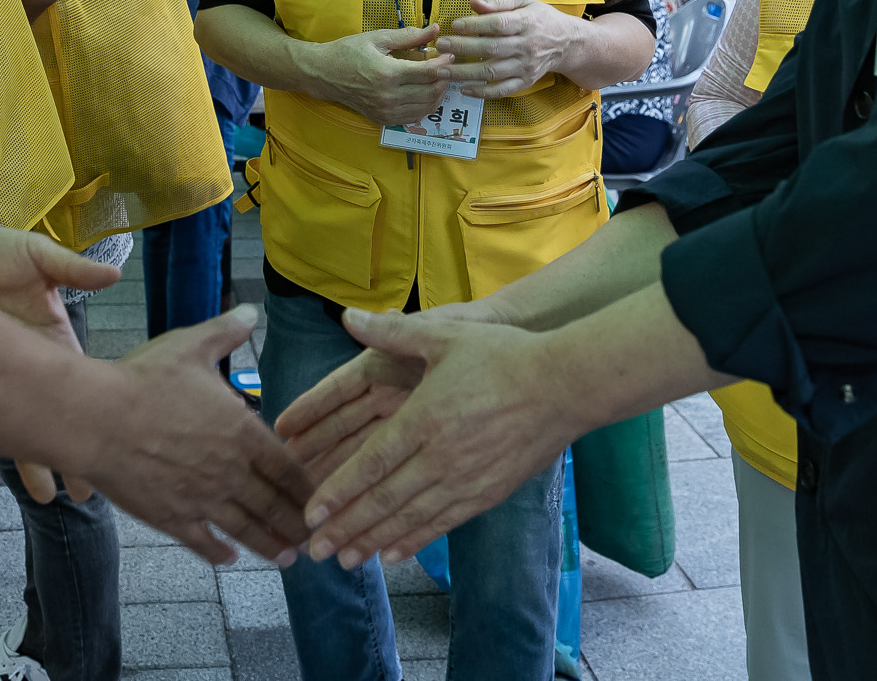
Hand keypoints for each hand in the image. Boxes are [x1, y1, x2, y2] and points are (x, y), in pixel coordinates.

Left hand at [0, 225, 117, 502]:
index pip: (78, 388)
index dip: (94, 419)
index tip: (109, 449)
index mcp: (53, 341)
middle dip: (65, 456)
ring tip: (39, 496)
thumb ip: (73, 269)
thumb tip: (113, 273)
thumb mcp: (38, 257)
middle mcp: (26, 364)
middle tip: (81, 495)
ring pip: (12, 428)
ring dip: (25, 461)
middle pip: (49, 421)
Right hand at [84, 305, 314, 564]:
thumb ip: (226, 331)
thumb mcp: (191, 346)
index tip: (321, 498)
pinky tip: (230, 558)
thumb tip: (250, 309)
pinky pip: (204, 542)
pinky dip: (221, 553)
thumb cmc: (144, 379)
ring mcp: (203, 499)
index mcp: (243, 433)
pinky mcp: (172, 518)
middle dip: (296, 523)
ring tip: (286, 557)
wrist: (97, 419)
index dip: (306, 486)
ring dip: (270, 545)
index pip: (287, 467)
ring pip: (246, 528)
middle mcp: (231, 472)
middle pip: (274, 505)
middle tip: (312, 539)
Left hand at [300, 309, 582, 570]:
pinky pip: (443, 523)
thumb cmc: (504, 355)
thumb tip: (348, 317)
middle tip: (315, 550)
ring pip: (410, 518)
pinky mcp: (488, 493)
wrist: (565, 385)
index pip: (370, 464)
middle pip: (383, 500)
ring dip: (374, 541)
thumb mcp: (445, 335)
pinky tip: (394, 553)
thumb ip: (393, 333)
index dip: (338, 491)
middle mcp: (440, 456)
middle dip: (346, 527)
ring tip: (346, 560)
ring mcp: (466, 480)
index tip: (312, 513)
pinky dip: (415, 540)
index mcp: (423, 418)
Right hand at [308, 24, 454, 127]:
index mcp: (387, 73)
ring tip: (438, 79)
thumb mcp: (377, 38)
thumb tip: (435, 30)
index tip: (449, 54)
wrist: (323, 74)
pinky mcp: (382, 119)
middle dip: (444, 79)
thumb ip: (409, 36)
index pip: (428, 73)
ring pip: (425, 107)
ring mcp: (385, 111)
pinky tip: (424, 93)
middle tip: (446, 67)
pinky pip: (413, 117)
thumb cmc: (348, 52)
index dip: (444, 64)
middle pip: (431, 92)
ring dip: (438, 94)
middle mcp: (388, 96)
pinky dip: (425, 106)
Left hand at [437, 0, 580, 99]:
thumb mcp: (524, 2)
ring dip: (465, 73)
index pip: (498, 24)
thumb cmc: (540, 18)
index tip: (455, 24)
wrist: (567, 43)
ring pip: (492, 72)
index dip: (475, 25)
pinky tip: (463, 89)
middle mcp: (527, 46)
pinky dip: (482, 93)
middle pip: (491, 48)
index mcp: (527, 23)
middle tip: (440, 46)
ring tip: (441, 70)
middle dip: (463, 48)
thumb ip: (499, 2)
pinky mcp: (525, 82)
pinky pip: (502, 90)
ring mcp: (526, 67)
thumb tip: (474, 3)